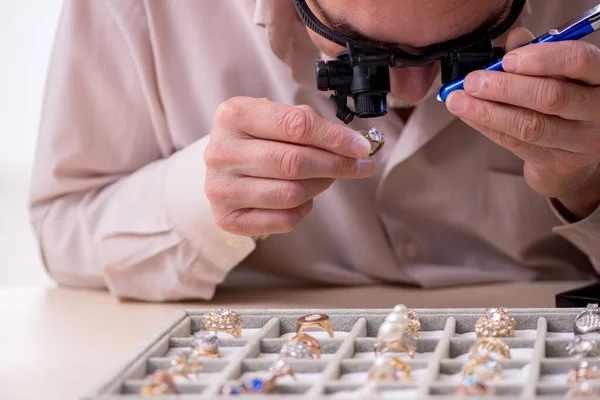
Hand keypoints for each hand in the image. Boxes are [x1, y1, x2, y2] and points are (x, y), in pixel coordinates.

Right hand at [204, 97, 373, 235]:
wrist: (221, 169)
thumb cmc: (255, 140)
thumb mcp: (273, 118)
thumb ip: (309, 124)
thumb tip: (354, 145)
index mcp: (234, 116)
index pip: (295, 126)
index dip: (335, 138)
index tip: (362, 147)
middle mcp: (221, 151)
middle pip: (294, 162)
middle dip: (336, 165)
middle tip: (360, 167)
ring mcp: (221, 188)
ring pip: (292, 193)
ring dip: (320, 186)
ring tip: (326, 178)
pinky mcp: (228, 218)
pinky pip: (284, 219)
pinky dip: (304, 209)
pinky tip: (302, 197)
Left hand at [446, 28, 599, 218]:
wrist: (574, 155)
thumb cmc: (565, 103)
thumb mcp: (559, 74)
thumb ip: (538, 54)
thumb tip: (515, 39)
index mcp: (599, 78)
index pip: (578, 61)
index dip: (541, 59)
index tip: (507, 60)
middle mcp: (597, 109)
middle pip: (550, 96)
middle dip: (504, 87)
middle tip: (472, 82)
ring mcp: (580, 141)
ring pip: (530, 125)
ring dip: (488, 112)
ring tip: (459, 101)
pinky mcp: (557, 163)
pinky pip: (516, 143)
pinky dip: (487, 127)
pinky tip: (469, 116)